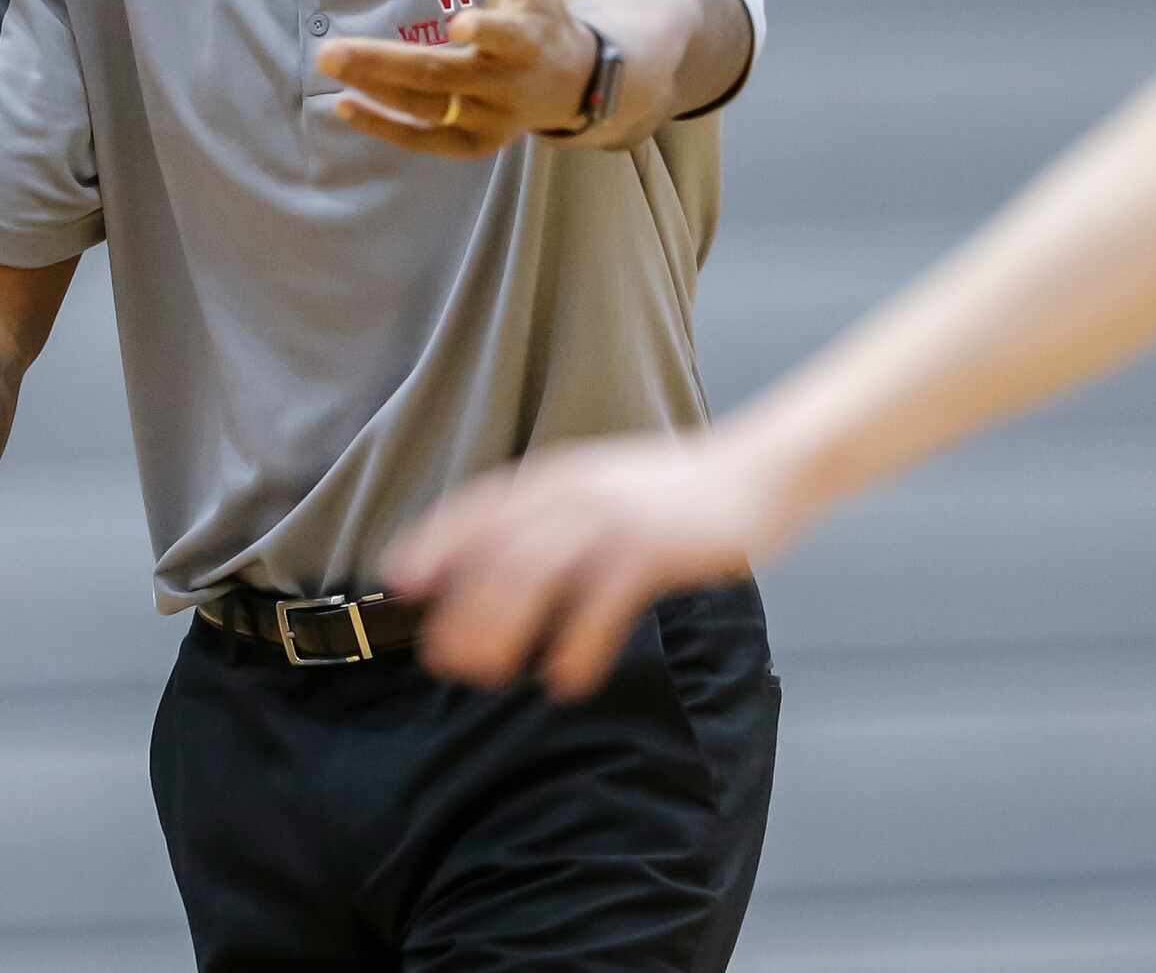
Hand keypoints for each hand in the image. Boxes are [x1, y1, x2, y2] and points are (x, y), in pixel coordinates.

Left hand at [317, 0, 598, 157]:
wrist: (572, 86)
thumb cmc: (541, 20)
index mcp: (526, 41)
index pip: (506, 38)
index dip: (484, 32)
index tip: (457, 24)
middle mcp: (507, 85)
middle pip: (441, 76)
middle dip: (382, 64)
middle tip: (328, 52)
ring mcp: (490, 119)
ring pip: (427, 107)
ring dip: (375, 89)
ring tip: (330, 64)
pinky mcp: (475, 143)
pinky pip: (426, 140)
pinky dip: (387, 128)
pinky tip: (346, 106)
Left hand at [387, 432, 792, 699]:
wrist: (755, 474)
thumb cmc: (673, 494)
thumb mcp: (603, 489)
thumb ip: (552, 516)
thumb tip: (494, 562)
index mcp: (559, 475)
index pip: (479, 508)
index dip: (434, 543)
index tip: (400, 583)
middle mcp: (576, 491)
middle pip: (497, 552)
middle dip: (462, 609)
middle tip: (446, 660)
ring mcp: (614, 518)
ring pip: (535, 576)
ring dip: (504, 629)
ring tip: (492, 675)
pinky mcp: (653, 549)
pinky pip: (601, 605)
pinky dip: (577, 646)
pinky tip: (564, 680)